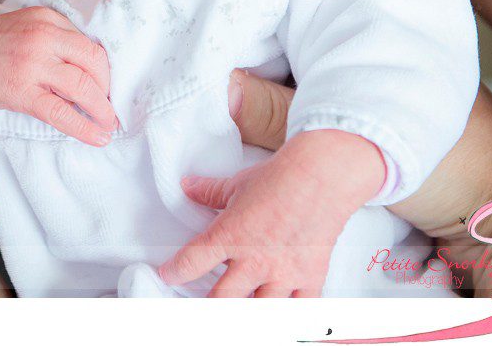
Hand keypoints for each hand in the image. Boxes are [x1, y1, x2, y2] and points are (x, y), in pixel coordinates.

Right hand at [0, 7, 115, 169]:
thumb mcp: (23, 27)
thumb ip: (54, 38)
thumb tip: (90, 68)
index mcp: (46, 18)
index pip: (89, 44)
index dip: (104, 70)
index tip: (106, 86)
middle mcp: (42, 36)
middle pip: (94, 63)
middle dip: (107, 89)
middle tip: (109, 107)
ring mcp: (31, 63)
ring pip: (83, 87)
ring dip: (102, 110)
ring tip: (109, 124)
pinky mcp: (20, 91)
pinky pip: (61, 112)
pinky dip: (84, 127)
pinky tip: (97, 137)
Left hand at [161, 127, 384, 297]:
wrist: (323, 175)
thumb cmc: (280, 176)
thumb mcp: (237, 184)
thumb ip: (210, 192)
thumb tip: (188, 186)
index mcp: (230, 236)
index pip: (191, 262)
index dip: (174, 272)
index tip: (169, 275)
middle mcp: (254, 261)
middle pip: (220, 300)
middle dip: (207, 307)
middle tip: (201, 308)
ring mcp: (283, 273)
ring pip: (257, 312)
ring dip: (246, 314)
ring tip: (239, 312)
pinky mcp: (309, 277)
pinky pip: (298, 310)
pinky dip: (289, 316)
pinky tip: (281, 316)